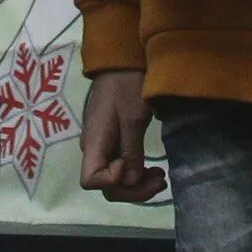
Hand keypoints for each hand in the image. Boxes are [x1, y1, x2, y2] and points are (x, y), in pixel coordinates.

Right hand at [78, 68, 163, 202]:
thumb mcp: (133, 117)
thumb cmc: (126, 84)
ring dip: (138, 184)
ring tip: (161, 177)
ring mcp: (103, 146)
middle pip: (106, 185)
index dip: (111, 181)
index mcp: (94, 142)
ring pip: (116, 179)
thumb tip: (130, 181)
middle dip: (133, 190)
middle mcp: (94, 149)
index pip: (90, 180)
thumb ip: (131, 150)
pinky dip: (137, 173)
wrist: (121, 61)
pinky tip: (154, 170)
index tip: (130, 167)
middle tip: (160, 181)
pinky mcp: (112, 142)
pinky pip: (121, 166)